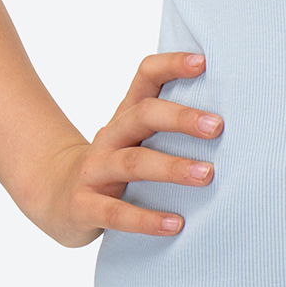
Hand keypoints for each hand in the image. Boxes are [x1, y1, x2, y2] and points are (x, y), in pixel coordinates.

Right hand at [27, 50, 221, 247]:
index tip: (203, 61)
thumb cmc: (114, 163)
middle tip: (217, 127)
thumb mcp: (135, 138)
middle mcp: (110, 136)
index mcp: (126, 115)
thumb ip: (169, 126)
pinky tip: (176, 225)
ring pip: (133, 163)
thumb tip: (230, 118)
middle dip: (181, 119)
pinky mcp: (84, 206)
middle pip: (142, 115)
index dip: (171, 65)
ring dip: (171, 168)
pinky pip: (116, 213)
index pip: (145, 76)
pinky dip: (147, 219)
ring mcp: (94, 171)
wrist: (55, 196)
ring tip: (207, 175)